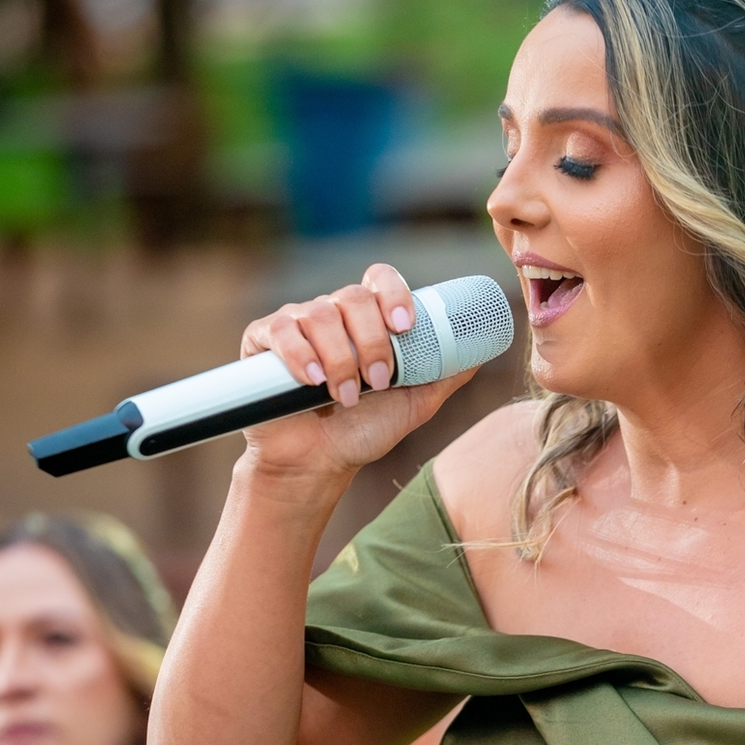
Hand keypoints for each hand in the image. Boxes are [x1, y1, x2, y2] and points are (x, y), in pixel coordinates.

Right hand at [238, 263, 475, 481]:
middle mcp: (331, 314)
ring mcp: (296, 325)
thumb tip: (482, 350)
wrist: (317, 464)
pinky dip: (299, 354)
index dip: (394, 294)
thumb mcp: (413, 404)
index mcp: (366, 320)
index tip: (407, 326)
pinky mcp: (262, 342)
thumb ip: (444, 375)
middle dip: (372, 340)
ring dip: (339, 358)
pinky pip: (280, 330)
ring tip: (345, 398)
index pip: (380, 281)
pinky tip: (313, 381)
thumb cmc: (362, 432)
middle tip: (379, 381)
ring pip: (319, 314)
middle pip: (353, 297)